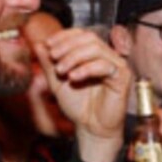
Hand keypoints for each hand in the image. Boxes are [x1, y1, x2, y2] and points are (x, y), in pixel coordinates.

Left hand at [35, 28, 130, 161]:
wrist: (90, 128)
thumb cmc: (78, 106)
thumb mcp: (57, 82)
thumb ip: (49, 64)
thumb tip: (39, 44)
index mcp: (93, 54)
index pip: (81, 34)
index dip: (64, 36)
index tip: (48, 45)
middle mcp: (106, 56)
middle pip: (89, 38)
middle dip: (67, 45)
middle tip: (53, 57)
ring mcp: (116, 65)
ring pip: (96, 48)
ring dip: (74, 56)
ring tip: (61, 71)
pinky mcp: (123, 77)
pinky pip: (105, 65)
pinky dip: (86, 69)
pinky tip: (74, 78)